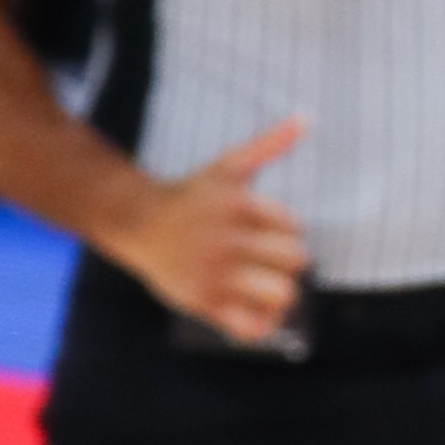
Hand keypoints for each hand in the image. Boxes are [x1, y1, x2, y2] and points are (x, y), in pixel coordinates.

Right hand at [105, 115, 306, 342]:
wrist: (136, 222)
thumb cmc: (192, 196)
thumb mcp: (228, 167)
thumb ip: (269, 145)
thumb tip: (308, 118)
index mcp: (236, 204)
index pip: (293, 227)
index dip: (285, 231)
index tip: (263, 230)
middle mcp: (225, 238)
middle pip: (295, 261)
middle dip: (287, 261)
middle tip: (266, 260)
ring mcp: (214, 272)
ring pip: (282, 294)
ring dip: (281, 294)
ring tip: (264, 286)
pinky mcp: (203, 301)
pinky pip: (253, 327)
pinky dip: (262, 324)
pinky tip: (253, 309)